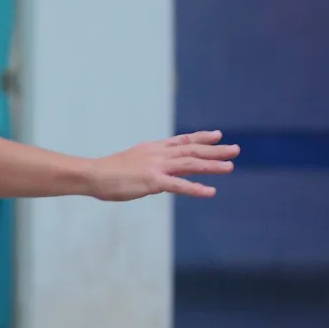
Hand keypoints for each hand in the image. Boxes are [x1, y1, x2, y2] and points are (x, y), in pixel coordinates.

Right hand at [86, 131, 237, 200]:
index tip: (217, 135)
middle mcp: (158, 154)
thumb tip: (157, 174)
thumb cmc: (107, 172)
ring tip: (230, 167)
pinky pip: (179, 185)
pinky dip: (196, 188)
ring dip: (211, 166)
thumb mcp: (131, 162)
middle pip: (191, 150)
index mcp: (152, 148)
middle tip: (235, 149)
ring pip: (190, 164)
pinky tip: (210, 191)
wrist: (92, 174)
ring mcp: (156, 167)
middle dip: (215, 150)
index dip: (201, 138)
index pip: (181, 140)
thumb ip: (148, 165)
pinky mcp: (153, 181)